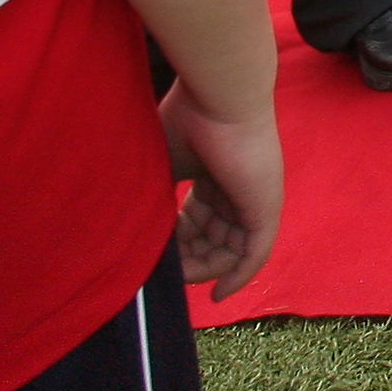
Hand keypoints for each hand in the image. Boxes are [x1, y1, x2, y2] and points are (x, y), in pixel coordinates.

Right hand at [159, 83, 284, 297]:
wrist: (217, 96)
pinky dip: (238, 276)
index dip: (174, 242)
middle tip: (161, 269)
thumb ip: (151, 195)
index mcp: (214, 176)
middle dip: (186, 259)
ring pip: (230, 251)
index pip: (196, 222)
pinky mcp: (265, 208)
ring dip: (203, 269)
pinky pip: (255, 254)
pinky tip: (218, 295)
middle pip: (213, 239)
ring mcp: (255, 199)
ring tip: (178, 275)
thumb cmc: (185, 119)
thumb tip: (126, 229)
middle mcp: (237, 189)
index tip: (151, 253)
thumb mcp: (161, 164)